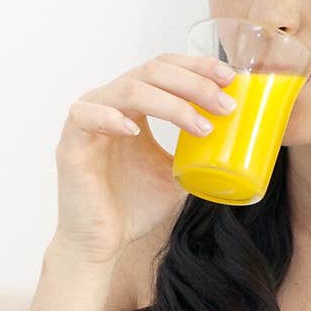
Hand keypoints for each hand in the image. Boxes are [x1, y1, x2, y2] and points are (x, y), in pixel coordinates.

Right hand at [54, 52, 238, 264]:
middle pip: (152, 72)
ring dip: (171, 104)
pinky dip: (111, 118)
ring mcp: (89, 120)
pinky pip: (86, 116)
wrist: (103, 243)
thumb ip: (196, 153)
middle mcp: (110, 103)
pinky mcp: (71, 143)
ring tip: (202, 126)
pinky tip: (135, 131)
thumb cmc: (134, 207)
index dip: (197, 67)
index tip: (230, 79)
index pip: (165, 68)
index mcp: (132, 105)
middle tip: (224, 104)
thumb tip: (239, 146)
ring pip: (129, 90)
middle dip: (194, 84)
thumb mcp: (176, 174)